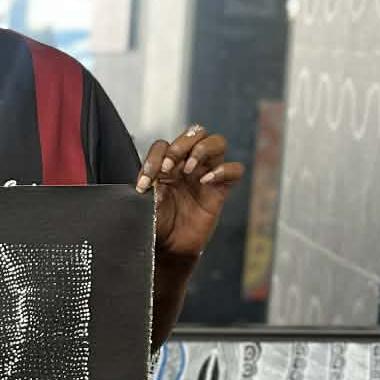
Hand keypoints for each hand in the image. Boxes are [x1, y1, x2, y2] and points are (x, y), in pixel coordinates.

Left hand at [137, 125, 244, 261]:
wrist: (171, 247)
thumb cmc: (159, 224)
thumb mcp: (148, 204)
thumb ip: (151, 187)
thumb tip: (153, 178)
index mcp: (168, 163)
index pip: (164, 145)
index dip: (154, 158)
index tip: (145, 183)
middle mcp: (189, 164)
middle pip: (195, 132)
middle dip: (181, 145)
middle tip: (169, 166)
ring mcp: (207, 174)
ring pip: (217, 142)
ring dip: (202, 150)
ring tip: (189, 169)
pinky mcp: (221, 189)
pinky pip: (234, 170)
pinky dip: (223, 171)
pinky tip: (206, 182)